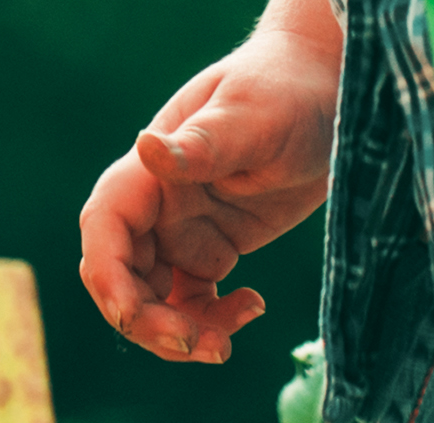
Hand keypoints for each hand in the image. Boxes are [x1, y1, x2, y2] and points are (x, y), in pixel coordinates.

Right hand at [76, 31, 337, 364]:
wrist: (329, 87)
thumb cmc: (288, 89)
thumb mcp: (251, 116)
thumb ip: (203, 142)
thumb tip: (146, 148)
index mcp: (153, 170)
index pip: (105, 225)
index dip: (106, 275)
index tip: (132, 314)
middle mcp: (159, 201)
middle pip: (122, 275)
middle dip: (148, 320)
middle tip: (204, 346)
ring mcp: (185, 225)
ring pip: (154, 296)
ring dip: (179, 330)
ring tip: (229, 341)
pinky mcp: (216, 244)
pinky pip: (193, 298)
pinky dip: (212, 319)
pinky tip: (254, 307)